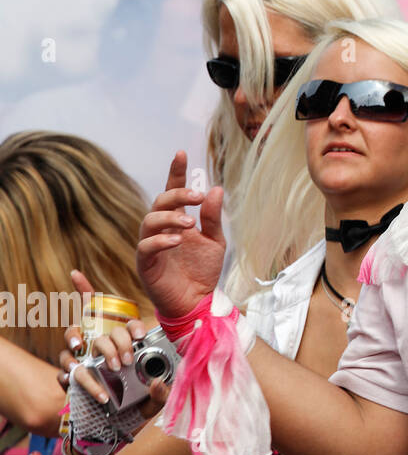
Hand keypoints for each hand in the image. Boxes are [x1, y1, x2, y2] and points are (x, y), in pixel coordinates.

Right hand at [59, 270, 169, 414]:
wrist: (117, 426)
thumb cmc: (137, 407)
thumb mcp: (152, 403)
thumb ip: (160, 395)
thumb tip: (157, 383)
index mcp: (128, 351)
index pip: (129, 328)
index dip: (133, 327)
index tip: (140, 336)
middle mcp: (107, 352)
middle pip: (105, 336)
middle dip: (114, 347)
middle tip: (124, 363)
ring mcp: (88, 363)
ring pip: (79, 345)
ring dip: (92, 354)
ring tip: (101, 366)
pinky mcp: (73, 378)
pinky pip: (63, 370)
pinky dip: (66, 373)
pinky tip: (72, 377)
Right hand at [135, 151, 225, 319]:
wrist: (197, 301)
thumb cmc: (202, 270)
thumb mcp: (215, 240)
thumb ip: (213, 217)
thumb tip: (215, 189)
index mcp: (177, 221)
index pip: (173, 191)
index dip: (176, 172)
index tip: (181, 153)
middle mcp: (161, 230)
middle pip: (159, 202)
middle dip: (176, 195)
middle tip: (196, 197)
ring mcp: (151, 246)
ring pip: (149, 221)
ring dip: (169, 217)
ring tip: (188, 223)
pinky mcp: (145, 264)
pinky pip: (146, 247)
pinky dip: (161, 240)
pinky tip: (177, 240)